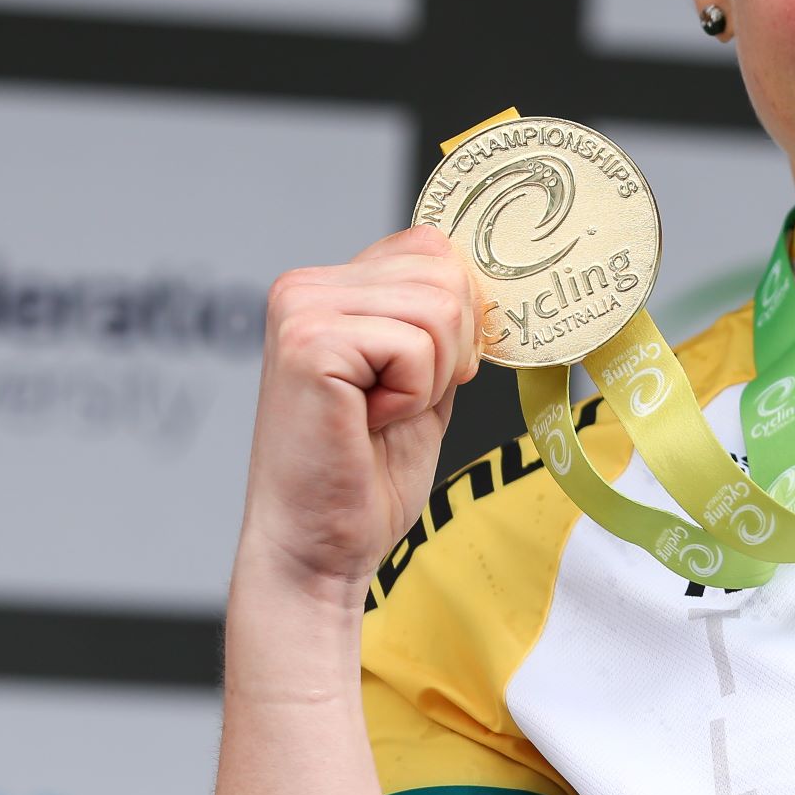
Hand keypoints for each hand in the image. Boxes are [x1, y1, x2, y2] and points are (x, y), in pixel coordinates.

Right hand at [235, 226, 480, 595]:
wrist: (320, 548)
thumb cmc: (368, 473)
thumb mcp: (422, 378)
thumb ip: (442, 322)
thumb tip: (492, 280)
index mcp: (331, 286)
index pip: (433, 247)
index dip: (458, 317)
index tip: (425, 376)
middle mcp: (306, 286)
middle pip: (444, 274)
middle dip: (450, 352)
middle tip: (397, 405)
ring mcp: (301, 310)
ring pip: (439, 307)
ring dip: (430, 378)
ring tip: (381, 414)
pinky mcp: (309, 345)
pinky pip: (414, 346)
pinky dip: (412, 396)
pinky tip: (368, 423)